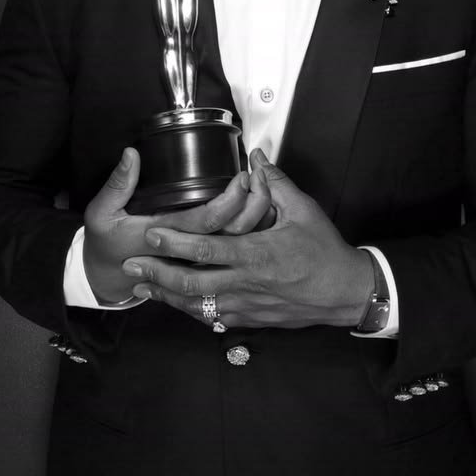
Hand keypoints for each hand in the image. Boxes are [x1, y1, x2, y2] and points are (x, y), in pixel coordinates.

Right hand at [83, 148, 272, 303]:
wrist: (109, 277)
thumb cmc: (108, 243)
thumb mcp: (102, 213)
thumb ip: (118, 184)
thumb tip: (131, 154)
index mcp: (168, 234)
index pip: (208, 220)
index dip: (230, 199)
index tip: (242, 176)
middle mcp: (189, 251)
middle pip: (235, 232)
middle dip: (255, 204)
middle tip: (262, 177)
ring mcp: (200, 258)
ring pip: (241, 241)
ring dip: (258, 215)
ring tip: (266, 188)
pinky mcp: (204, 259)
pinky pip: (238, 250)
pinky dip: (255, 229)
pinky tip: (263, 208)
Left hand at [124, 150, 373, 328]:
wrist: (344, 292)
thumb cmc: (324, 250)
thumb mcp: (303, 210)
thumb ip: (276, 182)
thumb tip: (255, 156)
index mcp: (255, 254)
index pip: (206, 249)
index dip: (175, 244)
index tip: (149, 235)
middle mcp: (246, 283)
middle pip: (192, 284)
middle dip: (158, 274)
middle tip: (131, 266)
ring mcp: (247, 305)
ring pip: (198, 306)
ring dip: (168, 297)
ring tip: (142, 287)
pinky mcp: (252, 318)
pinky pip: (215, 318)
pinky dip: (192, 312)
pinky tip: (177, 305)